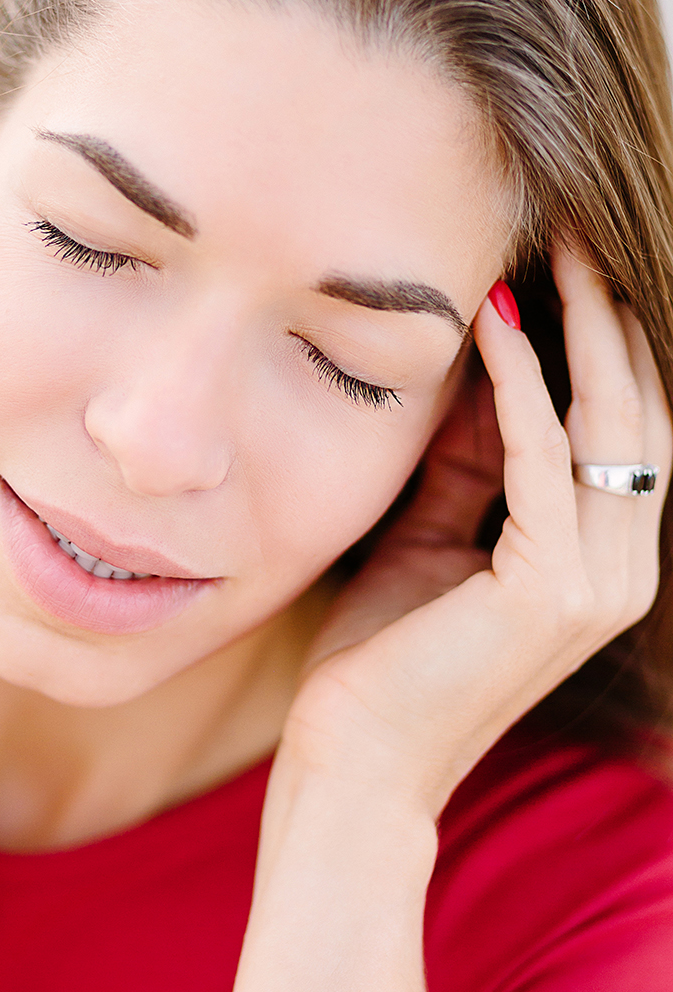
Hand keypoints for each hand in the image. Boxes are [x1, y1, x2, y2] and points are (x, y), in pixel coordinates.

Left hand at [280, 244, 671, 820]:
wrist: (355, 766)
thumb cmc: (380, 657)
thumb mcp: (432, 535)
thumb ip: (472, 461)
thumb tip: (488, 363)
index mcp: (597, 560)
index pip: (619, 428)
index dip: (599, 339)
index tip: (559, 257)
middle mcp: (619, 570)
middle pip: (636, 412)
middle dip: (609, 313)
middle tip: (572, 225)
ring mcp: (599, 585)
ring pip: (611, 425)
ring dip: (582, 327)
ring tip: (551, 244)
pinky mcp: (552, 592)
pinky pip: (545, 460)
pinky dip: (524, 386)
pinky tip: (495, 321)